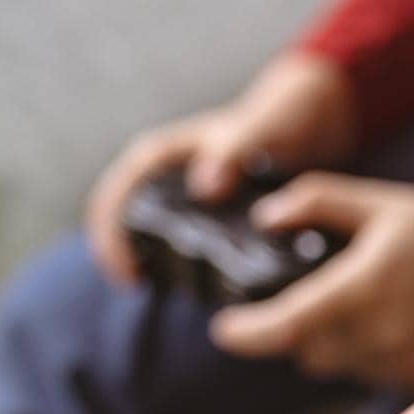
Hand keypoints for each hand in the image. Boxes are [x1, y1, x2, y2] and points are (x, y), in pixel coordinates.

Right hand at [85, 52, 355, 282]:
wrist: (304, 122)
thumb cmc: (275, 121)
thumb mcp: (255, 132)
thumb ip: (232, 153)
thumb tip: (206, 187)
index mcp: (161, 154)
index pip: (115, 194)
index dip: (110, 233)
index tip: (125, 270)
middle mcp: (161, 175)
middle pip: (118, 217)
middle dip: (118, 253)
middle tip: (135, 286)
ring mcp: (179, 195)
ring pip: (142, 231)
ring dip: (144, 261)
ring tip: (157, 291)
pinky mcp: (200, 213)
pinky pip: (174, 240)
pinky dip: (174, 263)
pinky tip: (191, 289)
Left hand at [207, 176, 413, 387]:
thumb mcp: (384, 205)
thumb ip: (317, 203)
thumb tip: (265, 217)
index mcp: (359, 291)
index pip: (279, 328)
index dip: (243, 333)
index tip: (224, 328)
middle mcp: (374, 337)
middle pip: (303, 350)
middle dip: (294, 328)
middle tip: (302, 299)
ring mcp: (397, 366)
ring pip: (334, 365)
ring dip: (329, 342)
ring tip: (354, 306)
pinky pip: (368, 374)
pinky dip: (363, 354)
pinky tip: (388, 322)